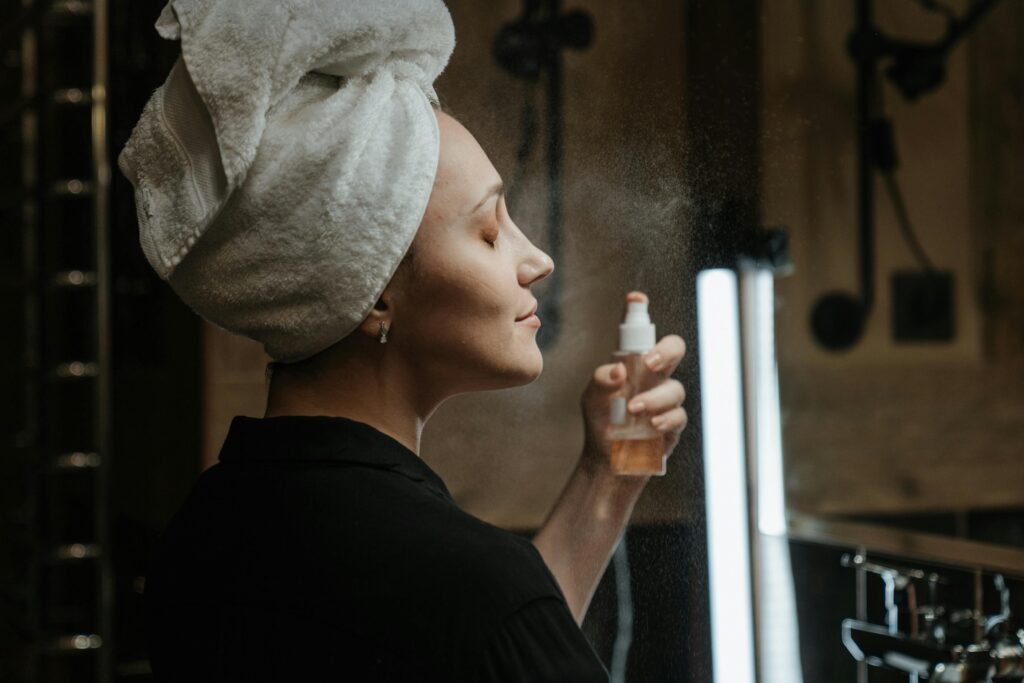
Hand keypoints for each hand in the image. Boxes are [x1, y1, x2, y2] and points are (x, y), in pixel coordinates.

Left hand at [579, 291, 687, 474]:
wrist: (605, 460)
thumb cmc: (601, 420)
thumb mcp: (592, 397)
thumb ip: (601, 380)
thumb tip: (620, 371)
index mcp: (635, 363)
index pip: (641, 334)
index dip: (640, 312)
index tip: (635, 299)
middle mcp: (655, 376)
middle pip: (674, 349)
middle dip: (667, 351)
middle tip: (650, 362)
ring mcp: (666, 400)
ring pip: (675, 388)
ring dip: (655, 397)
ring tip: (633, 409)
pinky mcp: (673, 425)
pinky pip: (679, 416)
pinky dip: (666, 418)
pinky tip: (652, 425)